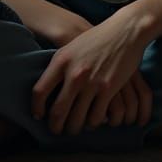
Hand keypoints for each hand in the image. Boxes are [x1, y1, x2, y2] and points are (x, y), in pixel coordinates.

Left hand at [31, 12, 152, 134]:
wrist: (124, 31)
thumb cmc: (96, 39)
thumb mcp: (71, 48)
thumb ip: (59, 67)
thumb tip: (48, 88)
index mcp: (61, 61)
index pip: (39, 91)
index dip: (36, 108)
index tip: (38, 116)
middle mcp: (74, 73)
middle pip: (57, 111)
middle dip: (55, 126)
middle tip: (56, 130)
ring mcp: (91, 83)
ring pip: (77, 119)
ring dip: (74, 128)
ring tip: (74, 129)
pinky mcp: (108, 89)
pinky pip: (96, 117)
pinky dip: (93, 123)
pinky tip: (92, 122)